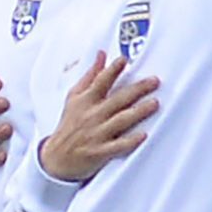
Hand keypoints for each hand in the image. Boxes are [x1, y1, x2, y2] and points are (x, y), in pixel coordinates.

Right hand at [38, 51, 159, 181]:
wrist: (56, 157)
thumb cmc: (69, 124)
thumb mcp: (75, 97)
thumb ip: (91, 76)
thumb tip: (102, 55)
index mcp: (86, 100)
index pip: (100, 82)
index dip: (112, 70)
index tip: (123, 60)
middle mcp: (92, 115)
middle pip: (117, 99)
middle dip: (137, 89)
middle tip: (154, 81)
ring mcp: (97, 134)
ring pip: (120, 120)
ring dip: (138, 112)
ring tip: (154, 103)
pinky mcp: (100, 152)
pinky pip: (117, 146)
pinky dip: (130, 141)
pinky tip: (143, 135)